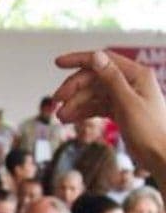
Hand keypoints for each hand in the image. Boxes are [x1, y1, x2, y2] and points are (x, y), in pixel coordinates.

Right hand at [54, 49, 165, 179]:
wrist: (160, 156)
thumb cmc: (150, 130)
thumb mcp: (127, 103)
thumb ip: (111, 79)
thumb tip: (96, 57)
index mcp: (136, 74)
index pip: (103, 60)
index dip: (79, 60)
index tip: (58, 63)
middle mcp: (130, 82)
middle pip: (94, 78)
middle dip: (74, 89)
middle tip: (56, 102)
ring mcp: (124, 96)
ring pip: (93, 94)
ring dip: (76, 104)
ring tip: (61, 118)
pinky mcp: (120, 111)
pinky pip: (97, 106)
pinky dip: (83, 112)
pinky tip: (70, 120)